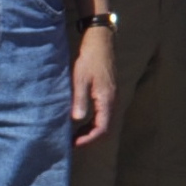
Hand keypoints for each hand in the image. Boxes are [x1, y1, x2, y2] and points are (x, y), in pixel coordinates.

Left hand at [69, 25, 117, 148]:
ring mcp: (112, 98)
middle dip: (90, 139)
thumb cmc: (89, 58)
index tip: (73, 144)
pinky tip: (80, 122)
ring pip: (105, 123)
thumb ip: (79, 99)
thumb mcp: (80, 78)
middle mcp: (113, 101)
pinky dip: (93, 123)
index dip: (89, 140)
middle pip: (106, 130)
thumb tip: (77, 120)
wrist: (100, 42)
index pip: (102, 129)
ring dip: (91, 132)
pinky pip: (103, 115)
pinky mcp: (109, 94)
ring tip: (74, 135)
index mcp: (107, 99)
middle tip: (71, 143)